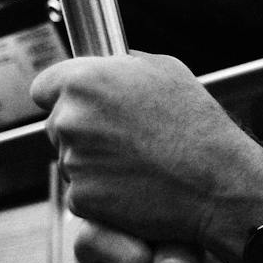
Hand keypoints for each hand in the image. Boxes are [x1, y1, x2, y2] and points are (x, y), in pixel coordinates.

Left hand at [32, 53, 262, 262]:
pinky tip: (137, 186)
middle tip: (125, 138)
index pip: (43, 87)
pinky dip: (103, 193)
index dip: (62, 96)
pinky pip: (82, 192)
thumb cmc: (198, 125)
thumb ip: (123, 65)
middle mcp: (70, 119)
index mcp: (84, 80)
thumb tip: (107, 65)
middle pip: (56, 125)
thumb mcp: (167, 71)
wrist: (218, 182)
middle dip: (83, 131)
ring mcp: (73, 161)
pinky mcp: (80, 198)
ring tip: (140, 163)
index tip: (79, 105)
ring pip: (71, 160)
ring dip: (94, 162)